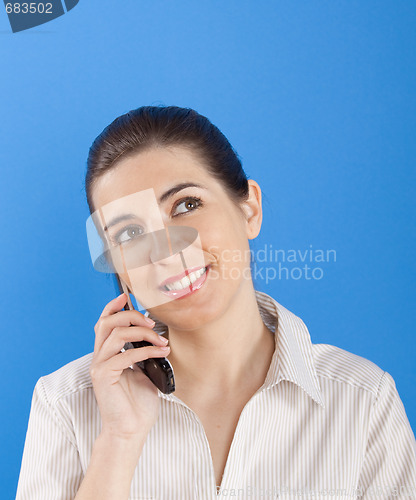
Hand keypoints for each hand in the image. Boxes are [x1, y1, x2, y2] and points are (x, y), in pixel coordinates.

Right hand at [90, 293, 169, 439]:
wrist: (131, 430)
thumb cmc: (138, 402)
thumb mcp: (143, 369)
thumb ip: (142, 351)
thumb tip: (154, 334)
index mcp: (107, 353)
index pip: (104, 322)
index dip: (113, 306)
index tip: (127, 296)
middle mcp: (99, 357)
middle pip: (108, 322)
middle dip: (132, 316)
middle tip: (152, 323)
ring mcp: (99, 366)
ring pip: (116, 334)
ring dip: (143, 333)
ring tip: (162, 342)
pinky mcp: (103, 376)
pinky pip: (125, 355)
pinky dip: (146, 351)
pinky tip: (161, 353)